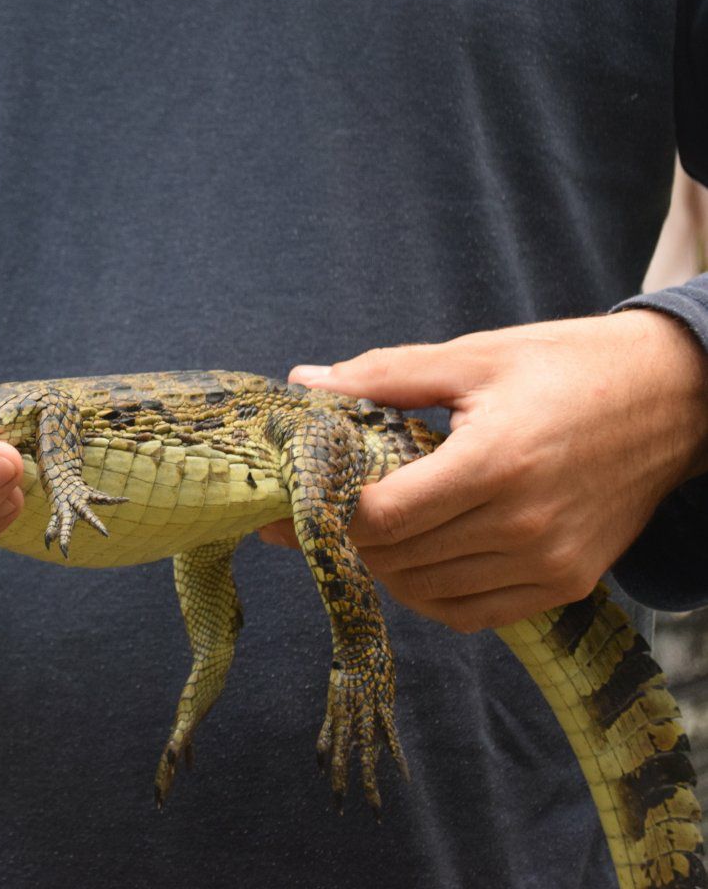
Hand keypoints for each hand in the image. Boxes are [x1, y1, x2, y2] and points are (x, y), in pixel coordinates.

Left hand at [258, 311, 707, 631]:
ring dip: (385, 565)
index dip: (331, 511)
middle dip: (346, 537)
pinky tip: (420, 556)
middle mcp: (523, 523)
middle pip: (396, 558)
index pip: (383, 516)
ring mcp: (548, 562)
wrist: (674, 399)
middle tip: (321, 512)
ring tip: (374, 527)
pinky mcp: (567, 584)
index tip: (301, 497)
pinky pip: (471, 614)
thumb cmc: (566, 368)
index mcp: (495, 460)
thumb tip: (304, 383)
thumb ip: (383, 376)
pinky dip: (430, 593)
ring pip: (426, 592)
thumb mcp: (474, 357)